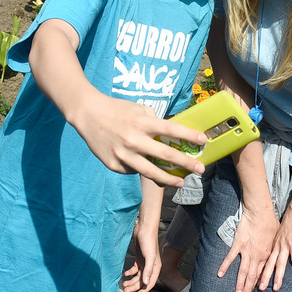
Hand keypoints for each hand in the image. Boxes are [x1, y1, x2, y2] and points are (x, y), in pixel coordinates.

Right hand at [71, 95, 207, 187]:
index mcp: (142, 122)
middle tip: (200, 170)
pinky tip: (146, 168)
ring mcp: (123, 155)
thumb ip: (154, 121)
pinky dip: (142, 170)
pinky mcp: (114, 165)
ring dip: (169, 179)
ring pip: (151, 173)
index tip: (204, 141)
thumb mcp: (138, 109)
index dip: (189, 135)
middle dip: (186, 164)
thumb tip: (170, 135)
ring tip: (181, 182)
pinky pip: (133, 171)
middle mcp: (134, 140)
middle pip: (166, 155)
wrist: (87, 114)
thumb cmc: (116, 109)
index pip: (172, 130)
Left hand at [122, 221, 160, 291]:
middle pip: (142, 281)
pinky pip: (135, 269)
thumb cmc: (148, 242)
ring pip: (138, 276)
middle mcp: (151, 267)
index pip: (150, 283)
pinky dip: (130, 272)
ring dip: (131, 281)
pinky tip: (125, 273)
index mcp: (155, 268)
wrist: (144, 229)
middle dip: (134, 286)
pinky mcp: (139, 258)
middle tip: (125, 289)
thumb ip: (148, 270)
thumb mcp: (149, 257)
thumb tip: (145, 283)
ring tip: (124, 284)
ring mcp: (145, 262)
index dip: (143, 291)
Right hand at [217, 204, 278, 291]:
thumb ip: (274, 248)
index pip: (262, 273)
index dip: (258, 284)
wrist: (260, 212)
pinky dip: (225, 266)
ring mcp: (247, 251)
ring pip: (243, 271)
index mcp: (267, 255)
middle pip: (253, 276)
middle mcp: (257, 256)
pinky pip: (230, 258)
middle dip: (248, 289)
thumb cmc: (270, 222)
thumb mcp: (276, 238)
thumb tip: (277, 253)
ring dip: (239, 284)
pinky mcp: (238, 245)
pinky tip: (220, 274)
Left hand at [260, 203, 291, 291]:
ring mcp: (284, 246)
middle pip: (268, 265)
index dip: (259, 273)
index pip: (264, 262)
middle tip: (259, 290)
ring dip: (277, 276)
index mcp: (272, 247)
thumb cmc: (288, 226)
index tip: (254, 283)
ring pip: (279, 264)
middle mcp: (276, 248)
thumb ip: (276, 246)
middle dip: (264, 278)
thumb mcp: (278, 237)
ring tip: (276, 288)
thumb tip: (274, 254)